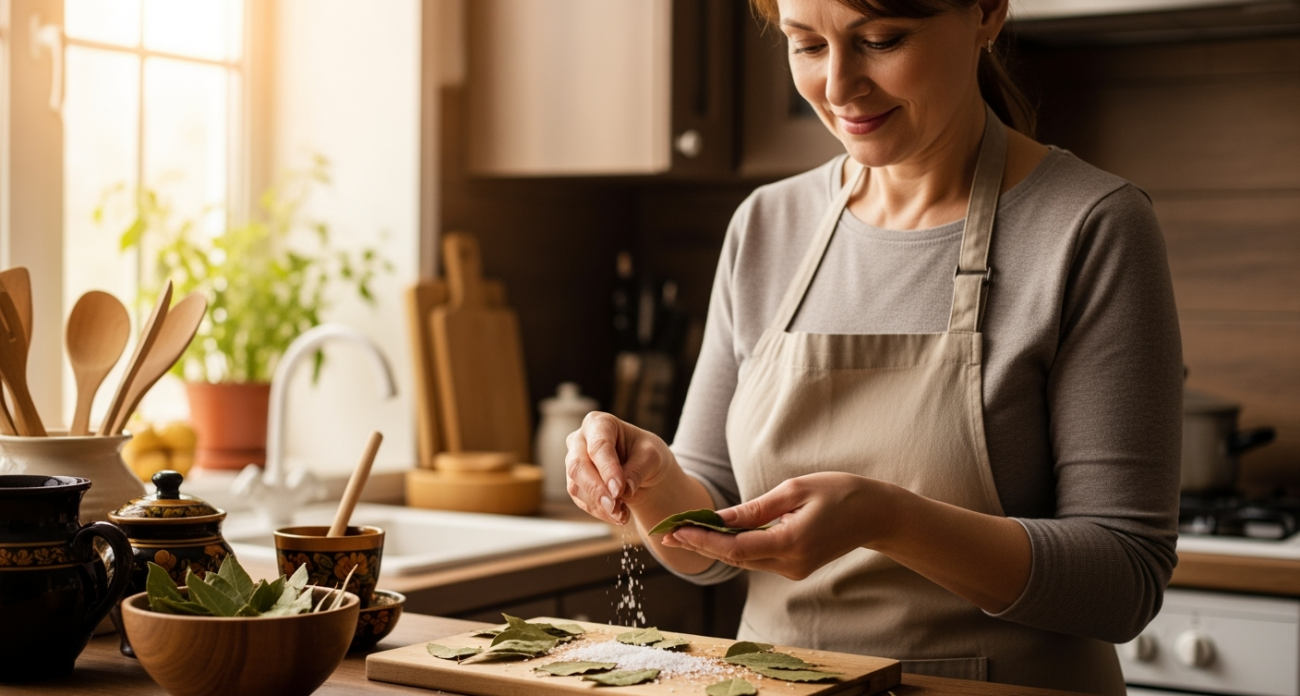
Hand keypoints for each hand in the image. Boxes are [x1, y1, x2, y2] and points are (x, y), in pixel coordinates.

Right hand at [565, 412, 674, 524]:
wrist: (642, 467)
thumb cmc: (646, 453)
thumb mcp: (651, 457)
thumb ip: (637, 470)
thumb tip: (623, 491)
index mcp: (599, 423)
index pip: (598, 446)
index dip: (607, 469)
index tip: (619, 490)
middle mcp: (580, 440)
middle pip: (578, 465)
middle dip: (596, 490)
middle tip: (614, 507)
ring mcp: (574, 462)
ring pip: (576, 486)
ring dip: (599, 505)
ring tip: (622, 515)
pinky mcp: (575, 483)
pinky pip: (581, 500)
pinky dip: (599, 511)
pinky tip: (617, 515)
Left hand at [660, 472, 898, 579]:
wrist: (877, 515)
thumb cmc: (840, 492)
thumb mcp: (796, 489)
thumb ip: (757, 509)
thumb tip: (721, 519)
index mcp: (792, 543)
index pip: (736, 548)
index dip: (702, 540)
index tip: (675, 529)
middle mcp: (791, 564)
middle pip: (735, 559)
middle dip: (700, 545)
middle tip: (666, 532)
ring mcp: (794, 570)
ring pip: (745, 561)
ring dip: (714, 548)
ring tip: (682, 532)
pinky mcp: (796, 568)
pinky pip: (758, 559)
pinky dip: (735, 548)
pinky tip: (715, 536)